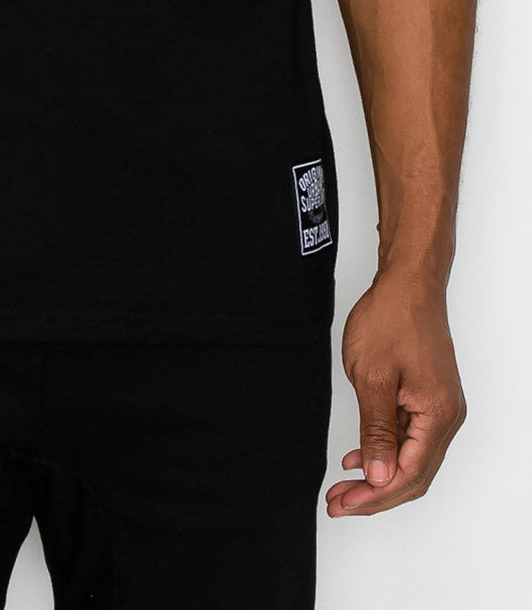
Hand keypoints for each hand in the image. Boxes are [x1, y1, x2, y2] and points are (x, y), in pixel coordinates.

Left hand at [327, 272, 465, 516]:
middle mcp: (446, 416)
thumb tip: (380, 476)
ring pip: (412, 457)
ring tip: (345, 485)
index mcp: (437, 415)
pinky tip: (360, 455)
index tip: (343, 503)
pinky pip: (410, 436)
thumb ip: (376, 431)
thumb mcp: (373, 378)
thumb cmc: (392, 318)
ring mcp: (440, 406)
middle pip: (413, 474)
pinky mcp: (429, 396)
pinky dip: (385, 450)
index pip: (407, 474)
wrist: (408, 282)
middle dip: (375, 493)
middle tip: (339, 502)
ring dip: (379, 474)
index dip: (373, 495)